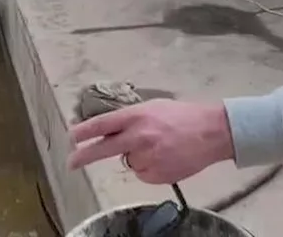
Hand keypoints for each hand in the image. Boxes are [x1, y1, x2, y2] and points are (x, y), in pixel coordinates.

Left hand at [67, 99, 234, 184]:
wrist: (211, 132)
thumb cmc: (183, 116)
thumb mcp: (153, 108)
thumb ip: (131, 119)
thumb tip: (109, 132)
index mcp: (137, 116)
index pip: (102, 124)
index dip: (83, 132)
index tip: (71, 137)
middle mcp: (139, 137)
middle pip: (103, 150)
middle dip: (83, 157)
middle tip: (71, 162)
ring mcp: (148, 157)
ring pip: (129, 162)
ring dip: (137, 157)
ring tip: (160, 147)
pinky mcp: (158, 174)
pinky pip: (143, 173)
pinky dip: (150, 168)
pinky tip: (165, 157)